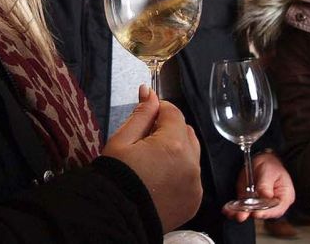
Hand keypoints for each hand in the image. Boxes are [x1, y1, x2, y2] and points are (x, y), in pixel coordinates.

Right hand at [102, 85, 201, 231]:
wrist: (114, 217)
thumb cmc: (115, 178)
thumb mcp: (121, 141)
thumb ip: (141, 115)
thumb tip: (150, 93)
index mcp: (174, 145)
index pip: (174, 113)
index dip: (159, 110)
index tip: (146, 116)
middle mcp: (191, 164)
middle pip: (186, 132)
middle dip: (170, 130)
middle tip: (146, 141)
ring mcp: (195, 184)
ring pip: (192, 154)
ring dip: (177, 151)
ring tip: (153, 162)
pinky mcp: (194, 200)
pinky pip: (192, 176)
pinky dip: (181, 173)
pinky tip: (160, 178)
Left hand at [223, 151, 295, 221]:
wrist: (262, 158)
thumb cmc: (270, 164)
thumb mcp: (269, 171)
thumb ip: (266, 184)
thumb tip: (266, 196)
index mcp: (284, 196)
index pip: (277, 209)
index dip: (266, 212)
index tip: (257, 213)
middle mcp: (272, 203)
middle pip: (263, 213)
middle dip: (251, 214)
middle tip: (242, 214)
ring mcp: (260, 203)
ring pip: (251, 212)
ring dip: (241, 213)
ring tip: (233, 213)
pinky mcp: (250, 201)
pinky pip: (243, 207)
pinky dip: (235, 209)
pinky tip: (228, 209)